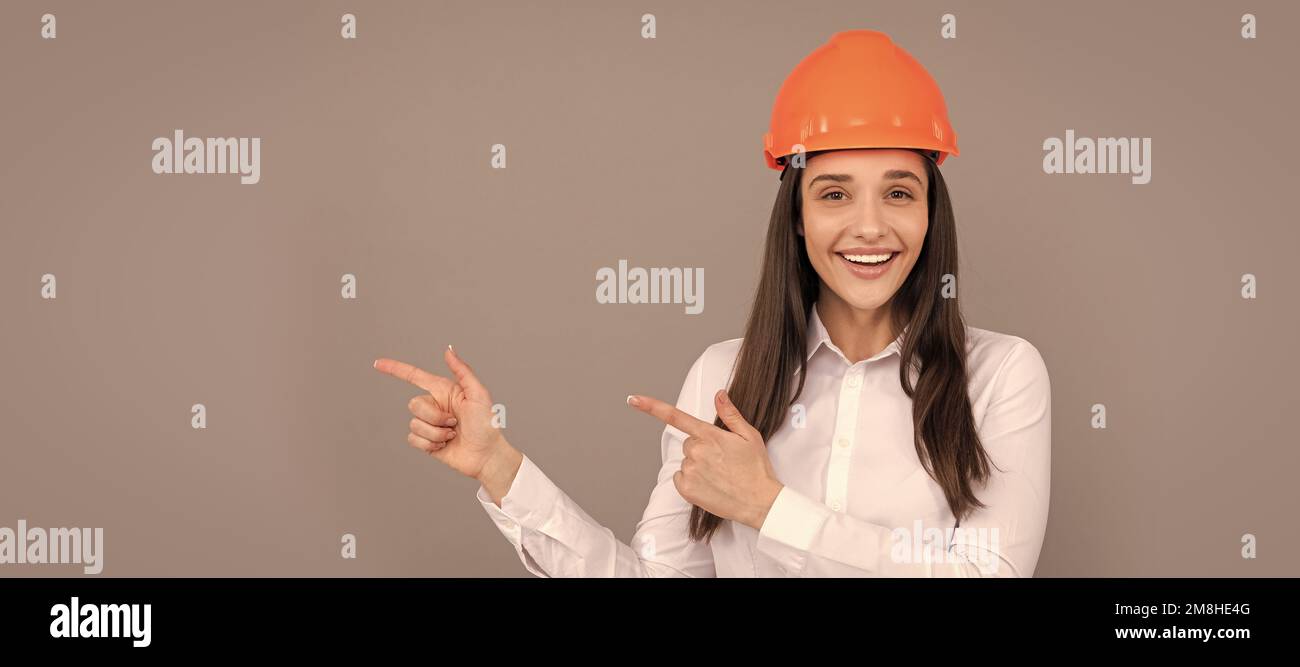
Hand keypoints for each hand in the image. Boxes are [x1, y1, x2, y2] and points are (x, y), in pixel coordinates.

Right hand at [373, 345, 511, 481]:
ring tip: (453, 435)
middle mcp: (434, 405)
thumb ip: (462, 371)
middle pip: (414, 404)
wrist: (486, 455)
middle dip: (435, 417)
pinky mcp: (426, 441)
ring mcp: (429, 424)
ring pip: (414, 424)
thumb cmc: (487, 424)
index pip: (415, 376)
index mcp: (444, 391)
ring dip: (436, 432)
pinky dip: (430, 443)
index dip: (395, 369)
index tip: (378, 363)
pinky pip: (413, 439)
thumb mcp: (478, 394)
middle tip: (455, 422)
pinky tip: (445, 445)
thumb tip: (448, 350)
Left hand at [626, 389, 783, 530]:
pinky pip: (681, 478)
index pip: (676, 416)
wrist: (759, 502)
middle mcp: (696, 451)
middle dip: (702, 448)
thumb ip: (730, 414)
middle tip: (723, 460)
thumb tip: (719, 395)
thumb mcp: (749, 436)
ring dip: (698, 466)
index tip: (634, 399)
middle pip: (689, 443)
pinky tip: (710, 485)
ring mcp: (689, 470)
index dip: (651, 406)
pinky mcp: (685, 489)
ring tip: (720, 475)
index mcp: (709, 435)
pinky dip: (691, 481)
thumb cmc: (756, 469)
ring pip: (687, 461)